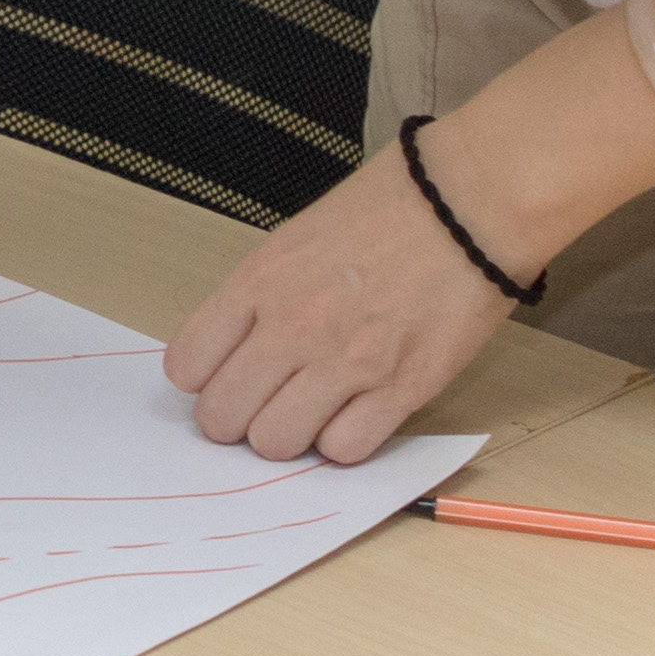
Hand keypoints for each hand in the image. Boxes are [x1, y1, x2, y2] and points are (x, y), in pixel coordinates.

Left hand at [161, 135, 517, 464]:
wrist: (466, 205)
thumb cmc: (385, 213)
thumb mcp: (294, 241)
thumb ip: (258, 298)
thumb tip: (235, 353)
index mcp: (258, 283)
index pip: (188, 366)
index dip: (203, 382)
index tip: (225, 378)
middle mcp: (292, 326)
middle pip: (223, 417)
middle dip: (236, 420)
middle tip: (262, 406)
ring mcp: (346, 361)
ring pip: (276, 443)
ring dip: (288, 436)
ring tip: (310, 412)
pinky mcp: (401, 388)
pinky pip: (344, 450)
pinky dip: (343, 443)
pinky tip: (354, 414)